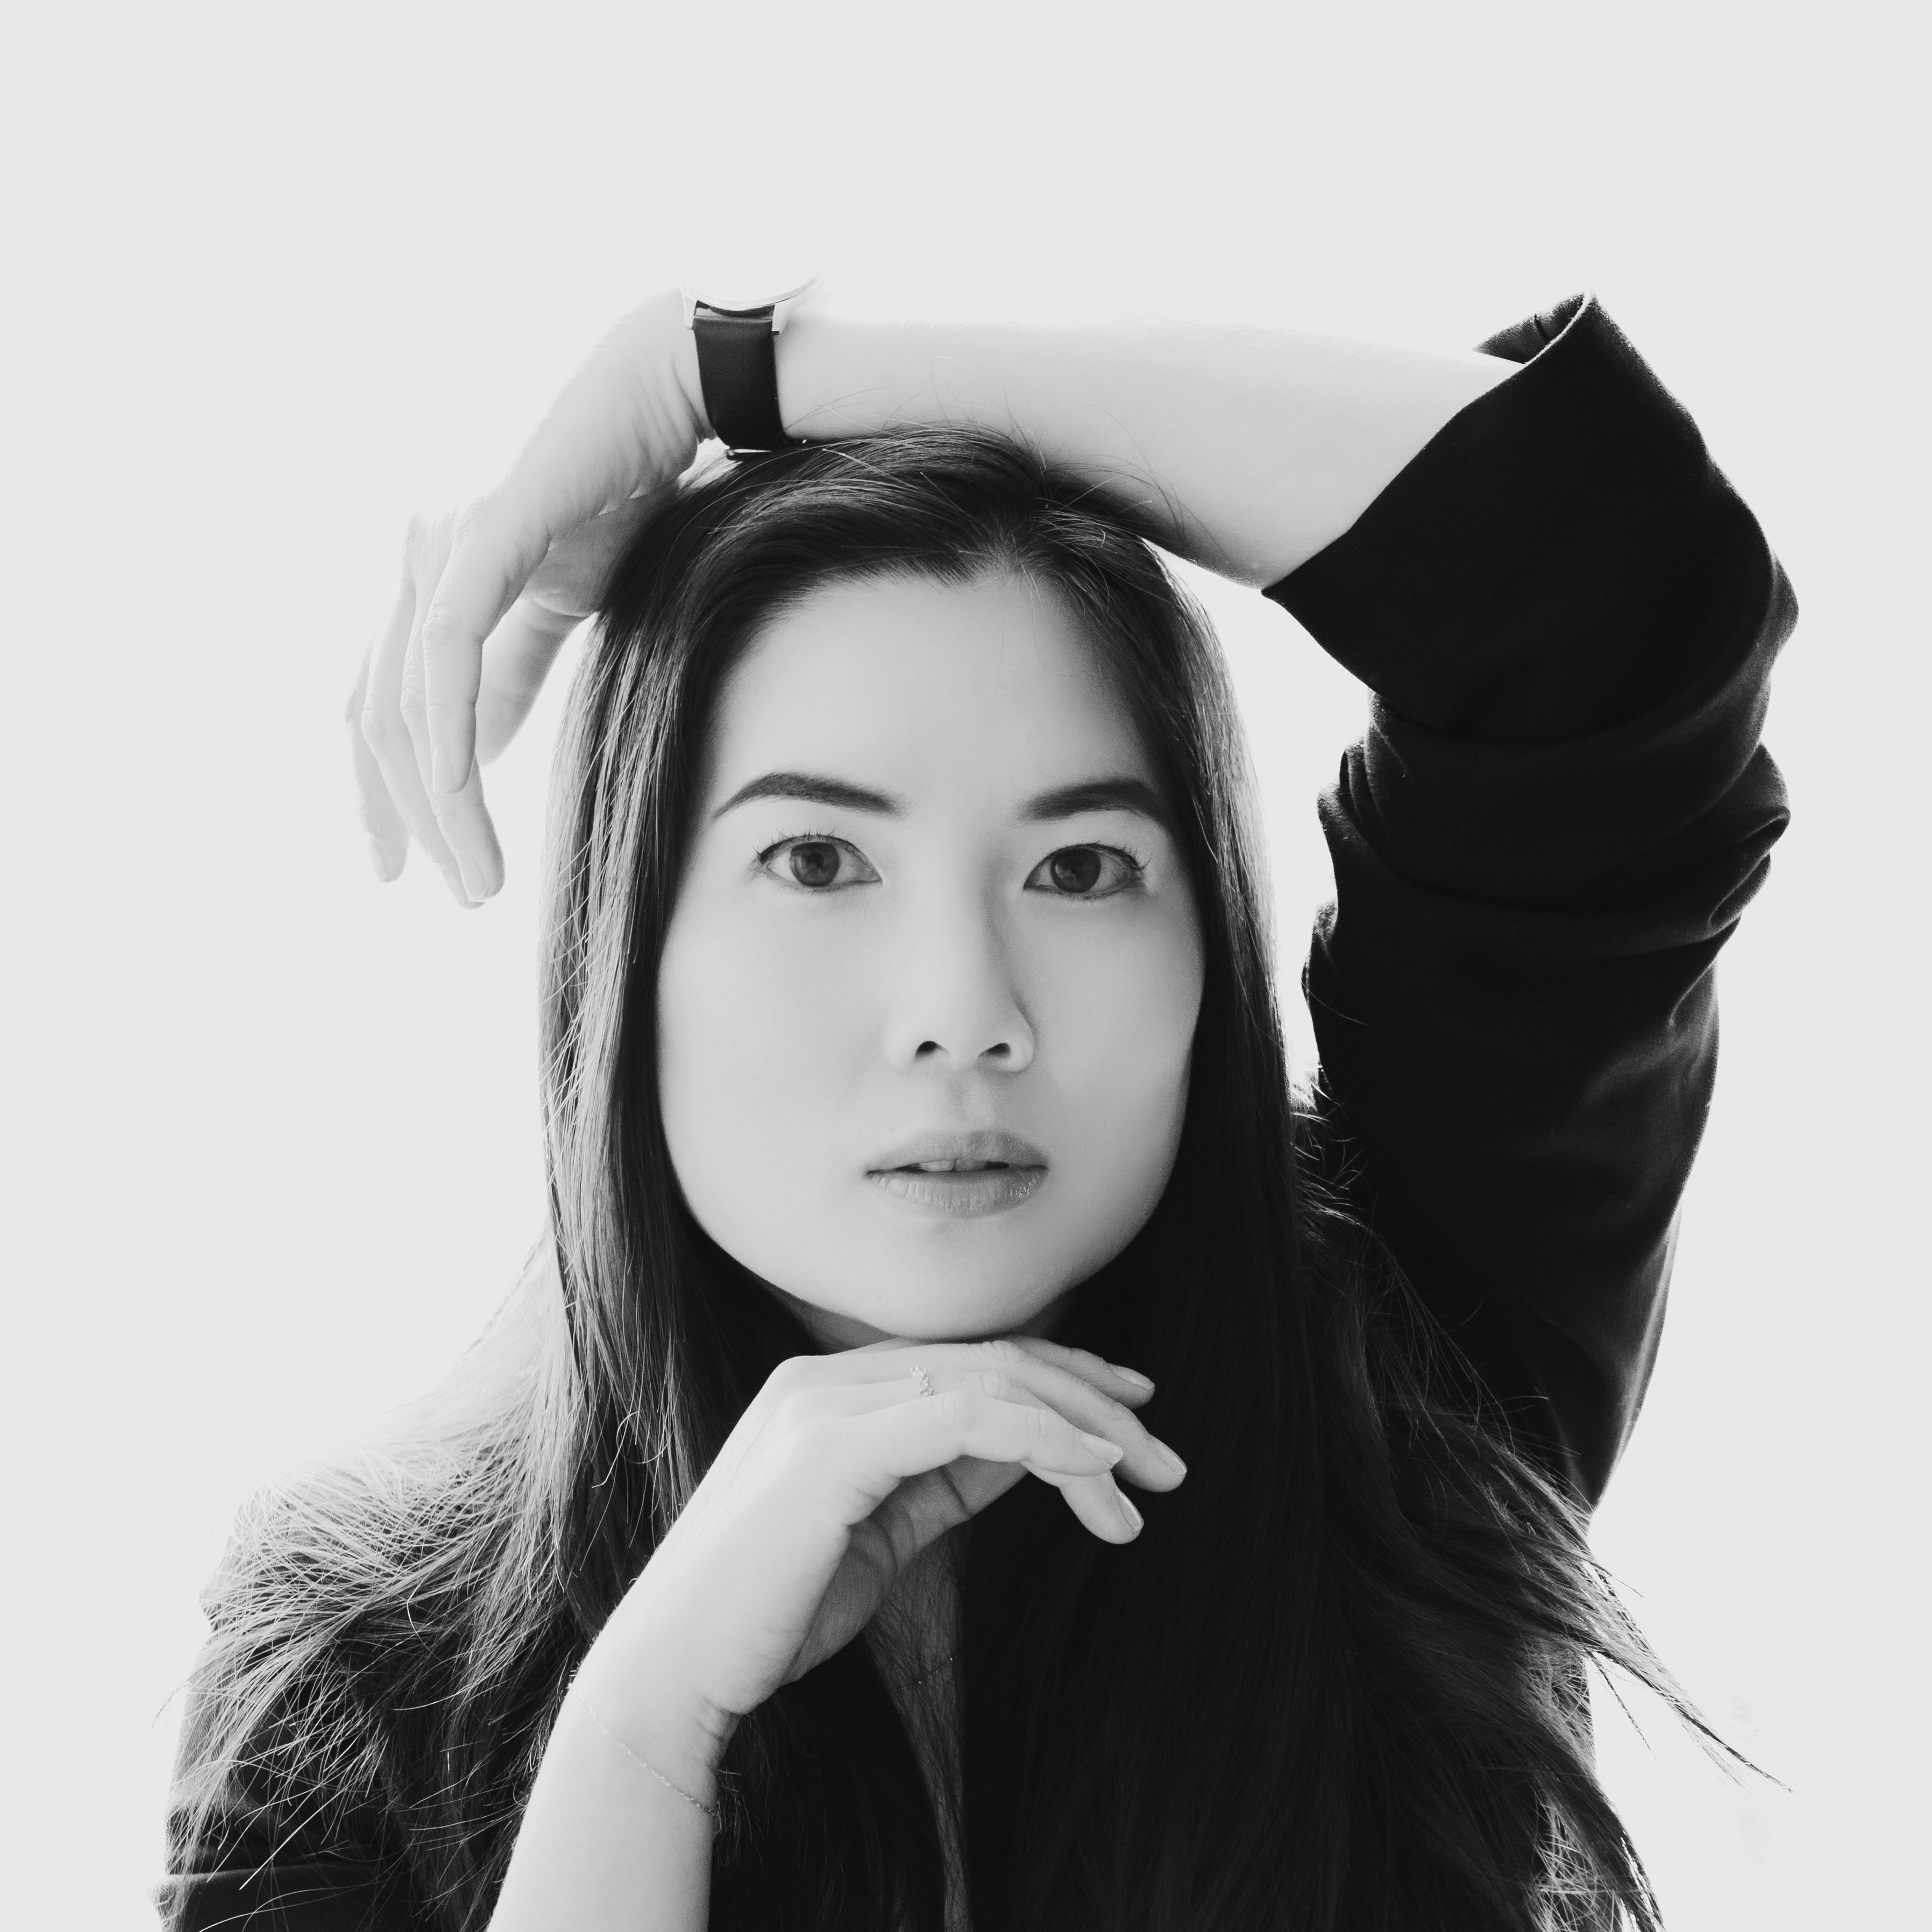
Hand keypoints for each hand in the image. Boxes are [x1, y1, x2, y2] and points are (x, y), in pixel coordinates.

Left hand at [346, 289, 704, 904]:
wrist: (668, 399)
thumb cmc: (626, 494)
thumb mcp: (563, 613)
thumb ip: (510, 677)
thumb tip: (471, 753)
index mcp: (433, 583)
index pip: (378, 708)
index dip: (379, 797)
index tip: (401, 868)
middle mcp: (418, 563)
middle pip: (377, 722)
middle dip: (405, 822)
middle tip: (455, 894)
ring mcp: (442, 546)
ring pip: (406, 703)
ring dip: (437, 804)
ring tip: (477, 875)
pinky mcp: (484, 533)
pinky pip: (447, 648)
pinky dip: (446, 726)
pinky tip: (458, 790)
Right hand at [579, 1334, 1186, 1770]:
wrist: (676, 1672)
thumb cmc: (772, 1612)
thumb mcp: (882, 1530)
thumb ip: (944, 1476)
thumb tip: (1032, 1447)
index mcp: (831, 1390)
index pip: (971, 1360)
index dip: (1062, 1377)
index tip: (1131, 1415)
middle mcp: (826, 1378)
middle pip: (994, 1360)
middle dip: (1093, 1400)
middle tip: (1166, 1459)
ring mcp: (824, 1403)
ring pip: (991, 1381)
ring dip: (1085, 1428)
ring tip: (1147, 1483)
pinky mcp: (831, 1446)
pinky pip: (966, 1418)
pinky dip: (1043, 1437)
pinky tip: (1095, 1472)